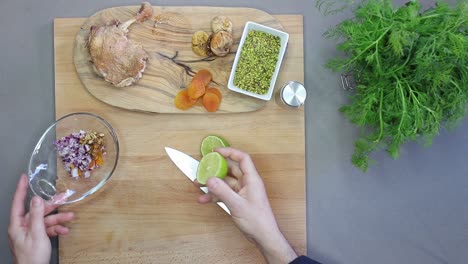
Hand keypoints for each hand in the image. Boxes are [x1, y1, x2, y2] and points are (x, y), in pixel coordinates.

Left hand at [8, 174, 74, 263]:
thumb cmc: (32, 257)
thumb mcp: (37, 234)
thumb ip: (37, 215)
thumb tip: (37, 199)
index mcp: (17, 225)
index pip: (18, 202)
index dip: (21, 189)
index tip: (24, 177)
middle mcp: (22, 227)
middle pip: (37, 211)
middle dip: (51, 207)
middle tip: (63, 199)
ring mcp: (29, 233)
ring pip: (44, 221)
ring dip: (58, 219)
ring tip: (71, 218)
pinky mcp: (37, 239)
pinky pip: (47, 230)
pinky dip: (56, 229)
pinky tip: (64, 231)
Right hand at [196, 148, 296, 263]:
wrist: (263, 236)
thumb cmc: (257, 221)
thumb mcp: (237, 205)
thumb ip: (222, 191)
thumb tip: (210, 179)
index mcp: (252, 179)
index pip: (242, 158)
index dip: (230, 152)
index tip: (216, 151)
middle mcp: (248, 183)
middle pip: (231, 169)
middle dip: (216, 168)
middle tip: (203, 168)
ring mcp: (243, 192)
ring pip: (225, 182)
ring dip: (212, 183)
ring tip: (198, 184)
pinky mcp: (239, 200)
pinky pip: (224, 193)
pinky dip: (214, 195)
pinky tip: (204, 199)